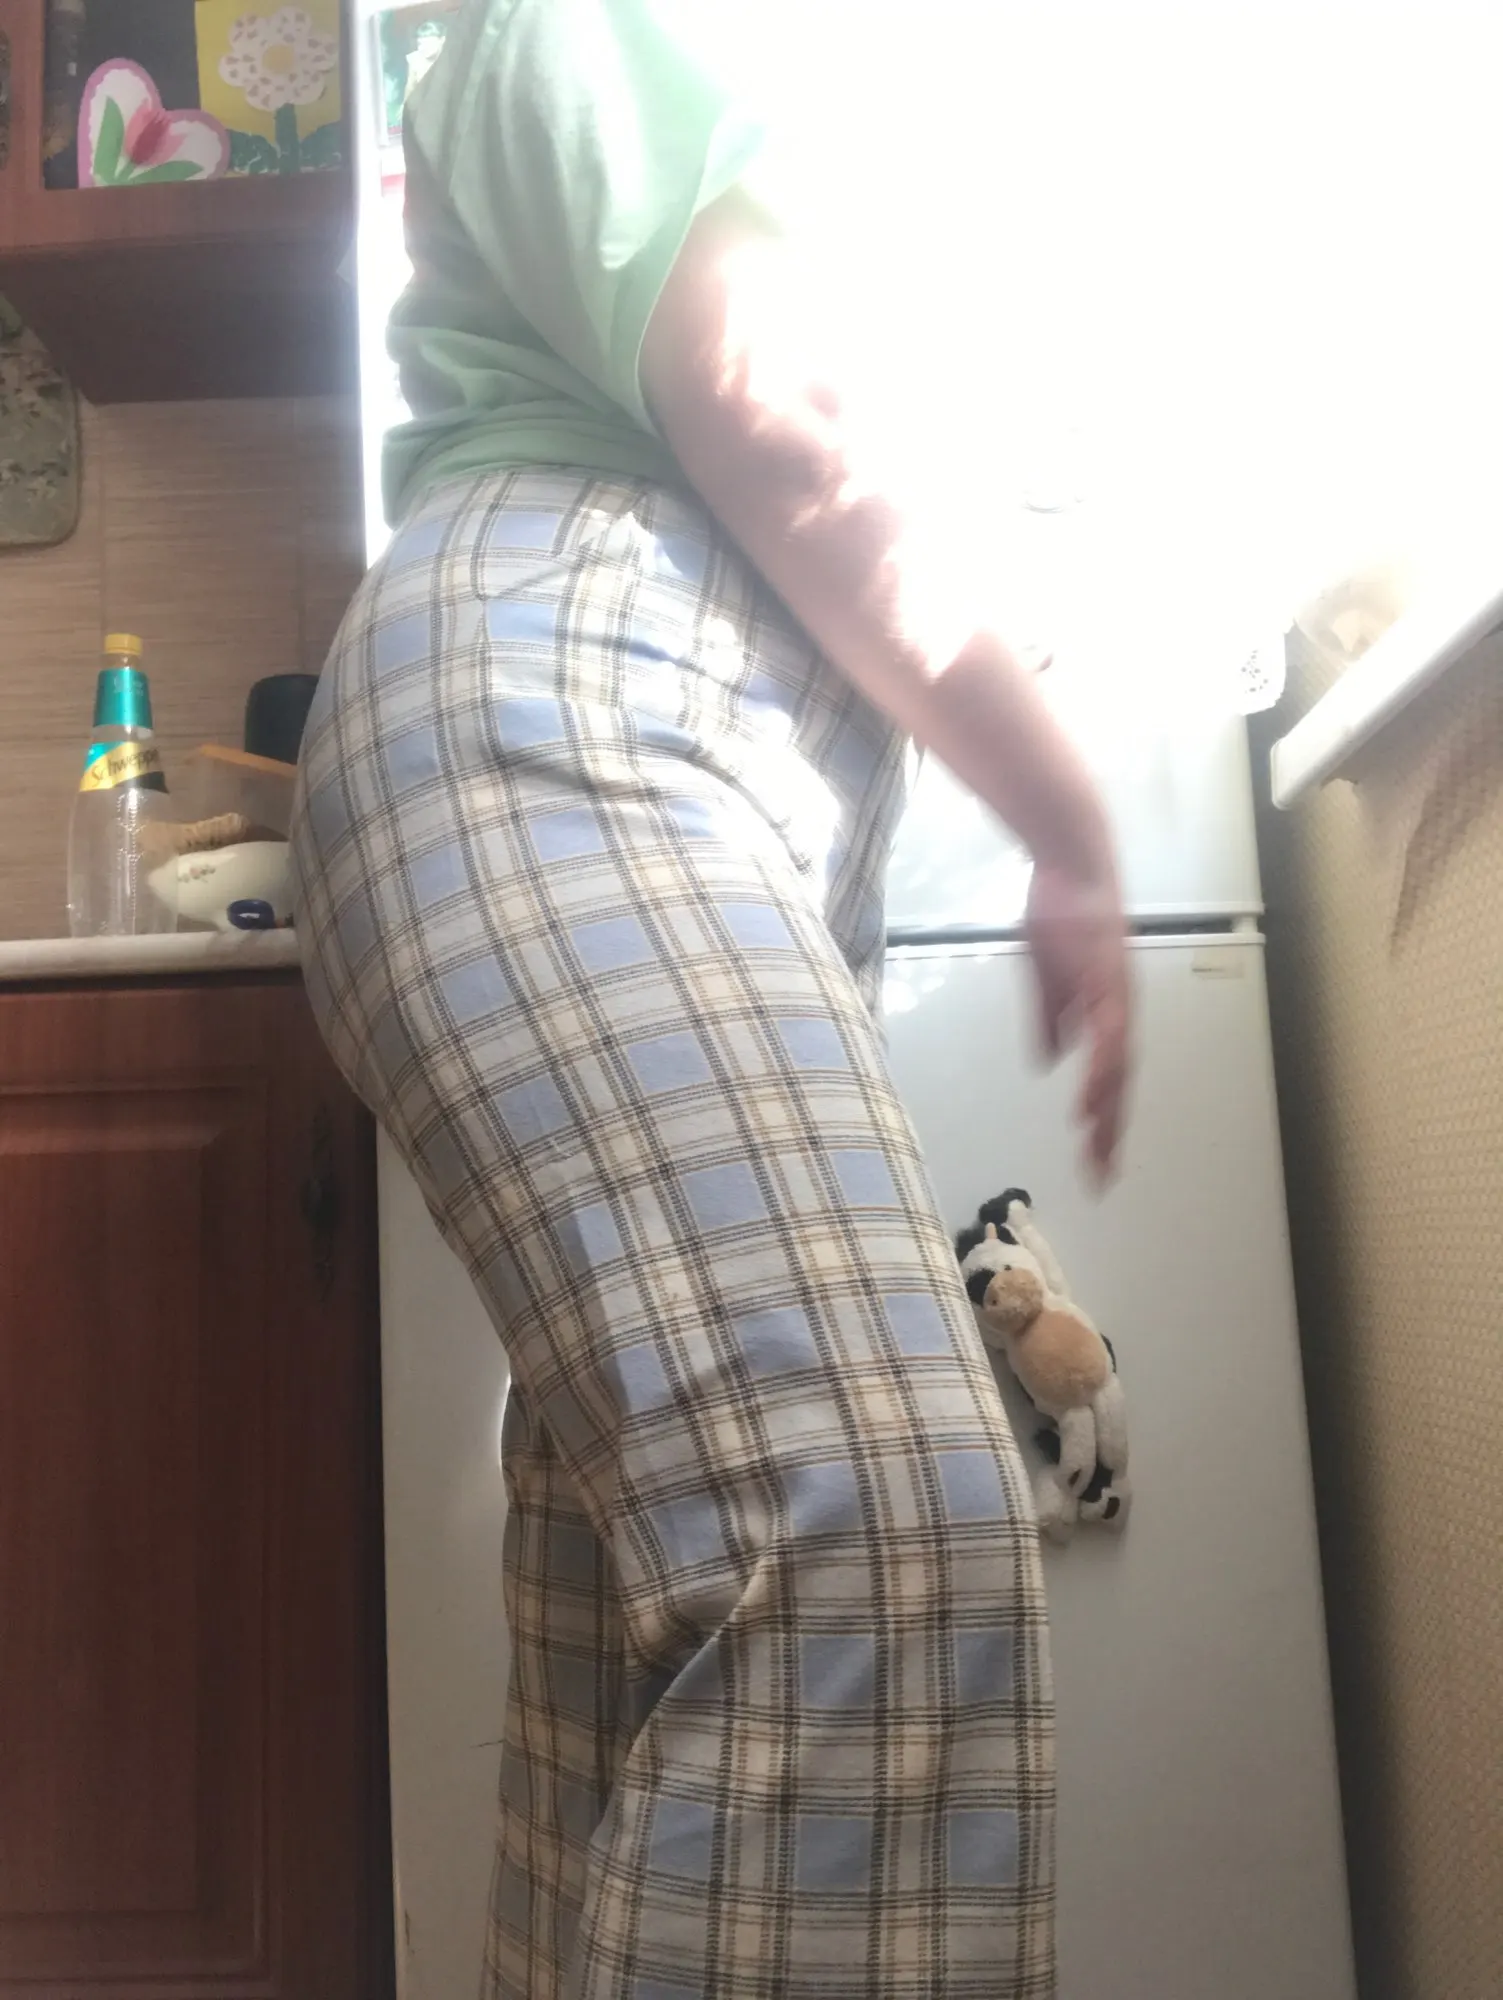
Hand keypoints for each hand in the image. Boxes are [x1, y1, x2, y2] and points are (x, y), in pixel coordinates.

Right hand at [1024, 858, 1131, 1181]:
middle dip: (1109, 1131)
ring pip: (1118, 1067)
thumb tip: (1051, 1061)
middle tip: (1099, 1175)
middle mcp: (1119, 1010)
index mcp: (1106, 1011)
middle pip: (1119, 1082)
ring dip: (1107, 1110)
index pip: (1108, 1075)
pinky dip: (1101, 1071)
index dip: (1103, 1118)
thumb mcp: (1046, 974)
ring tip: (1096, 1150)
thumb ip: (1050, 1018)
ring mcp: (1116, 997)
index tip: (1094, 1158)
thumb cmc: (1060, 908)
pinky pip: (1108, 1037)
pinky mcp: (1107, 981)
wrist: (1071, 858)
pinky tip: (1090, 1098)